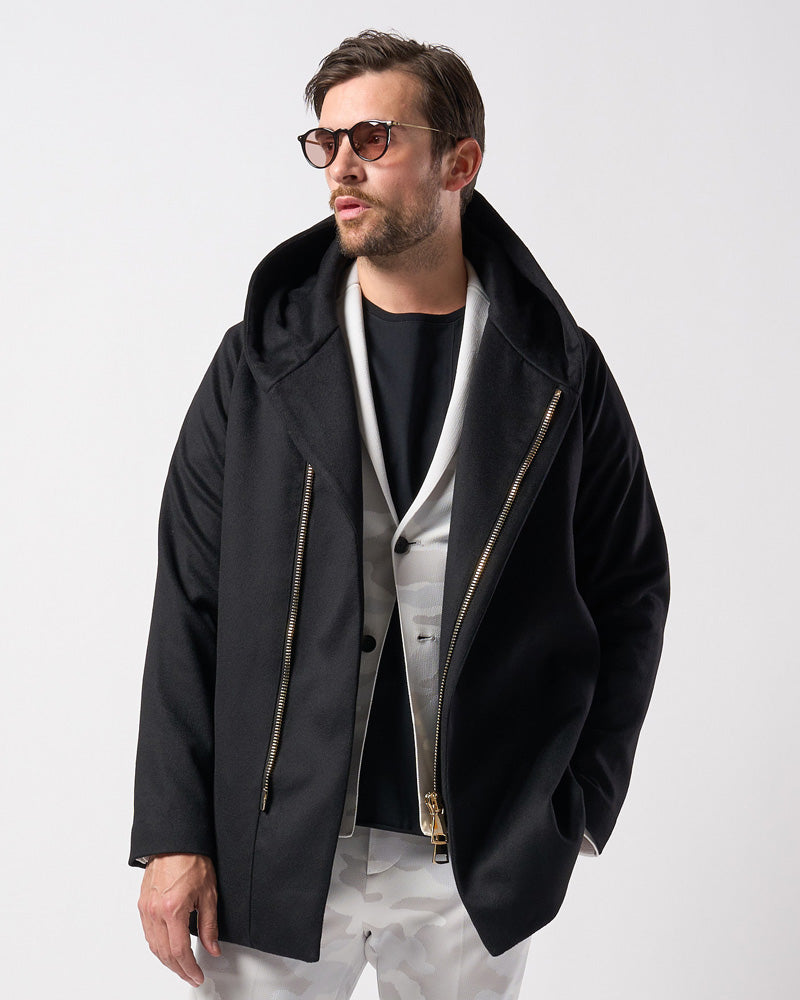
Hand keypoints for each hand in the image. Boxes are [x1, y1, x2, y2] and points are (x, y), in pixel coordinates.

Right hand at [138, 853, 220, 986]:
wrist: (175, 842)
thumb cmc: (191, 859)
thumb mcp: (208, 893)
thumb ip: (209, 924)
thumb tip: (213, 947)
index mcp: (173, 909)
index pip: (179, 951)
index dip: (189, 968)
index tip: (197, 975)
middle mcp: (155, 911)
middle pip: (164, 954)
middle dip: (178, 969)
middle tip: (191, 975)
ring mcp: (146, 908)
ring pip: (153, 946)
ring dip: (167, 961)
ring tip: (181, 966)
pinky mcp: (142, 904)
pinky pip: (148, 934)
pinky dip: (158, 946)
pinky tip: (167, 949)